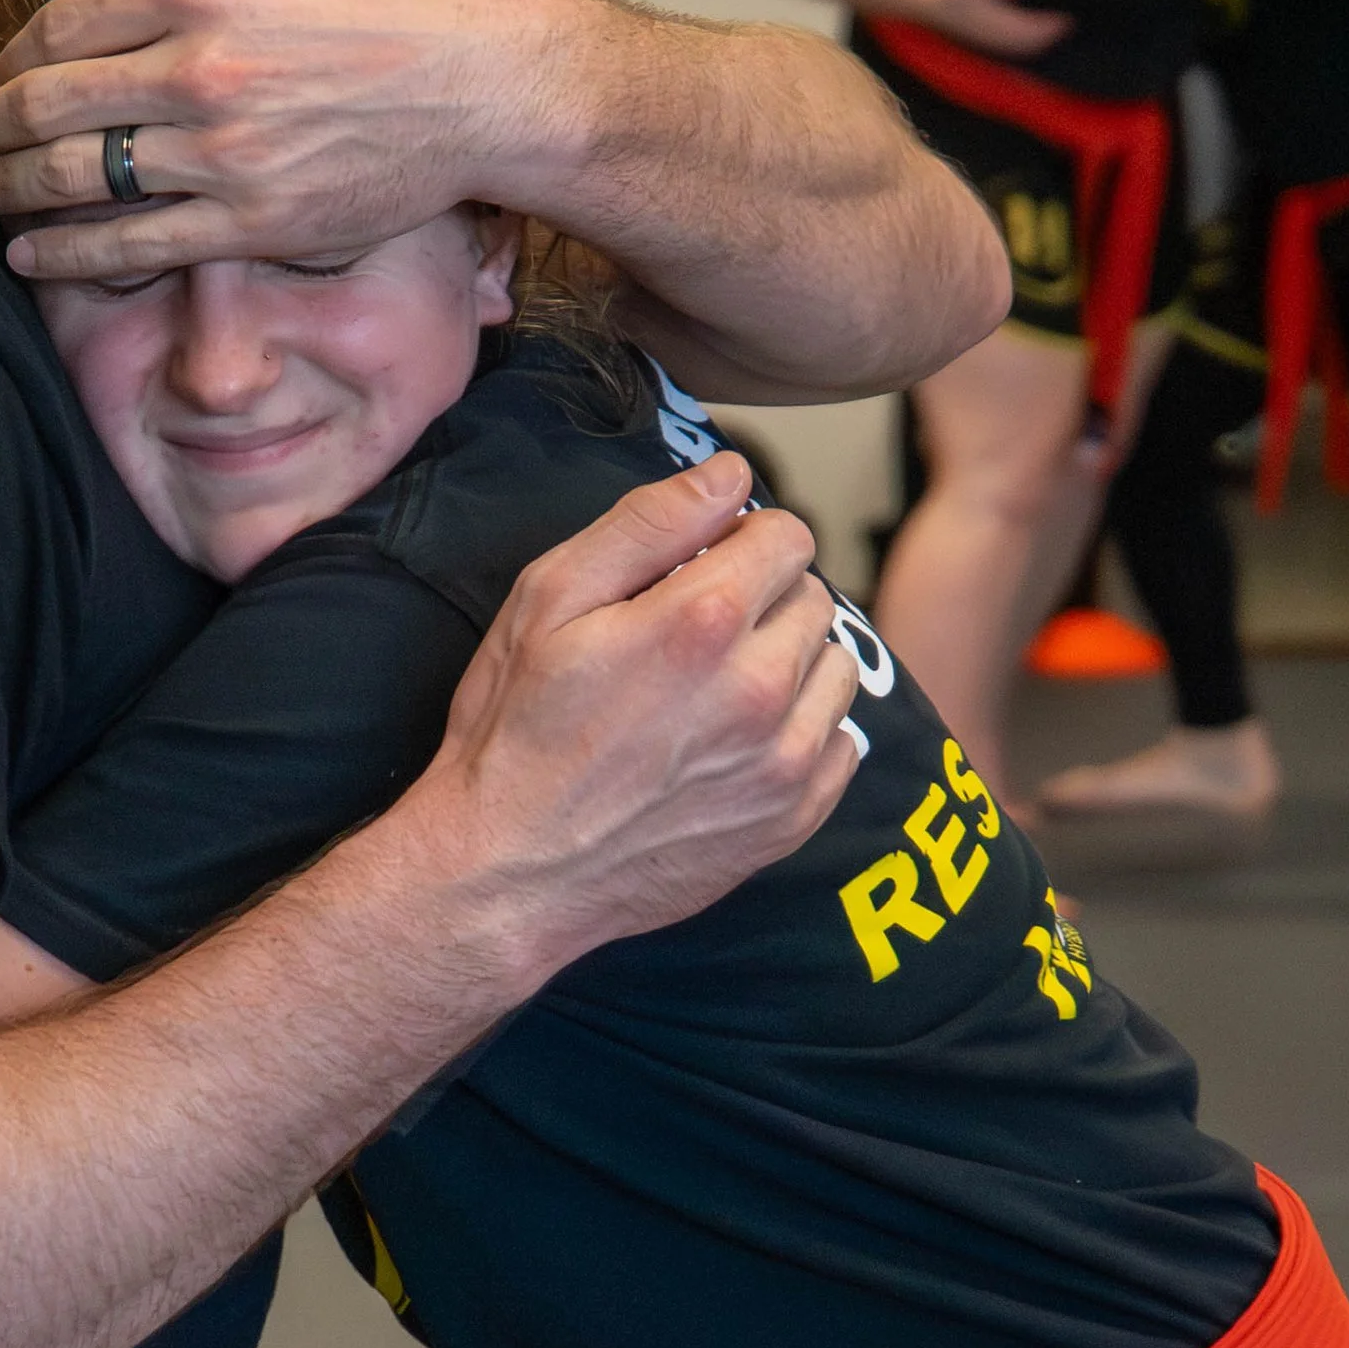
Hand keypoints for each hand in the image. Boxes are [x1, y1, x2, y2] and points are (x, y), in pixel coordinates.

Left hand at [0, 0, 565, 280]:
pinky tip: (30, 253)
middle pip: (50, 106)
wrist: (496, 84)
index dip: (10, 57)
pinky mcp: (256, 223)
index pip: (63, 27)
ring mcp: (225, 156)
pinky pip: (133, 247)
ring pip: (78, 181)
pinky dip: (67, 254)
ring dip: (11, 191)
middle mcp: (201, 73)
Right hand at [397, 455, 861, 977]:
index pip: (788, 535)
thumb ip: (648, 522)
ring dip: (791, 666)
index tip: (702, 569)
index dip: (742, 541)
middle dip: (765, 601)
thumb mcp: (549, 599)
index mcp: (704, 620)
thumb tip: (729, 473)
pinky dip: (802, 735)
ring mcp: (784, 762)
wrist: (507, 874)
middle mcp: (761, 689)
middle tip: (694, 639)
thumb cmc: (514, 731)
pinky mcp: (791, 819)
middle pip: (815, 598)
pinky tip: (735, 747)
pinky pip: (841, 746)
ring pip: (836, 669)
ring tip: (717, 692)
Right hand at [903, 0, 1072, 57]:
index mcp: (990, 22)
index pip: (1028, 32)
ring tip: (1056, 30)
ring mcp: (982, 36)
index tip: (1069, 20)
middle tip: (1070, 24)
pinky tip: (1027, 31)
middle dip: (1048, 38)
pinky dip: (1023, 41)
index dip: (1050, 29)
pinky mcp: (977, 33)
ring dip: (1036, 42)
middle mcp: (988, 34)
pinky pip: (1007, 44)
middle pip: (1026, 45)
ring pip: (1017, 47)